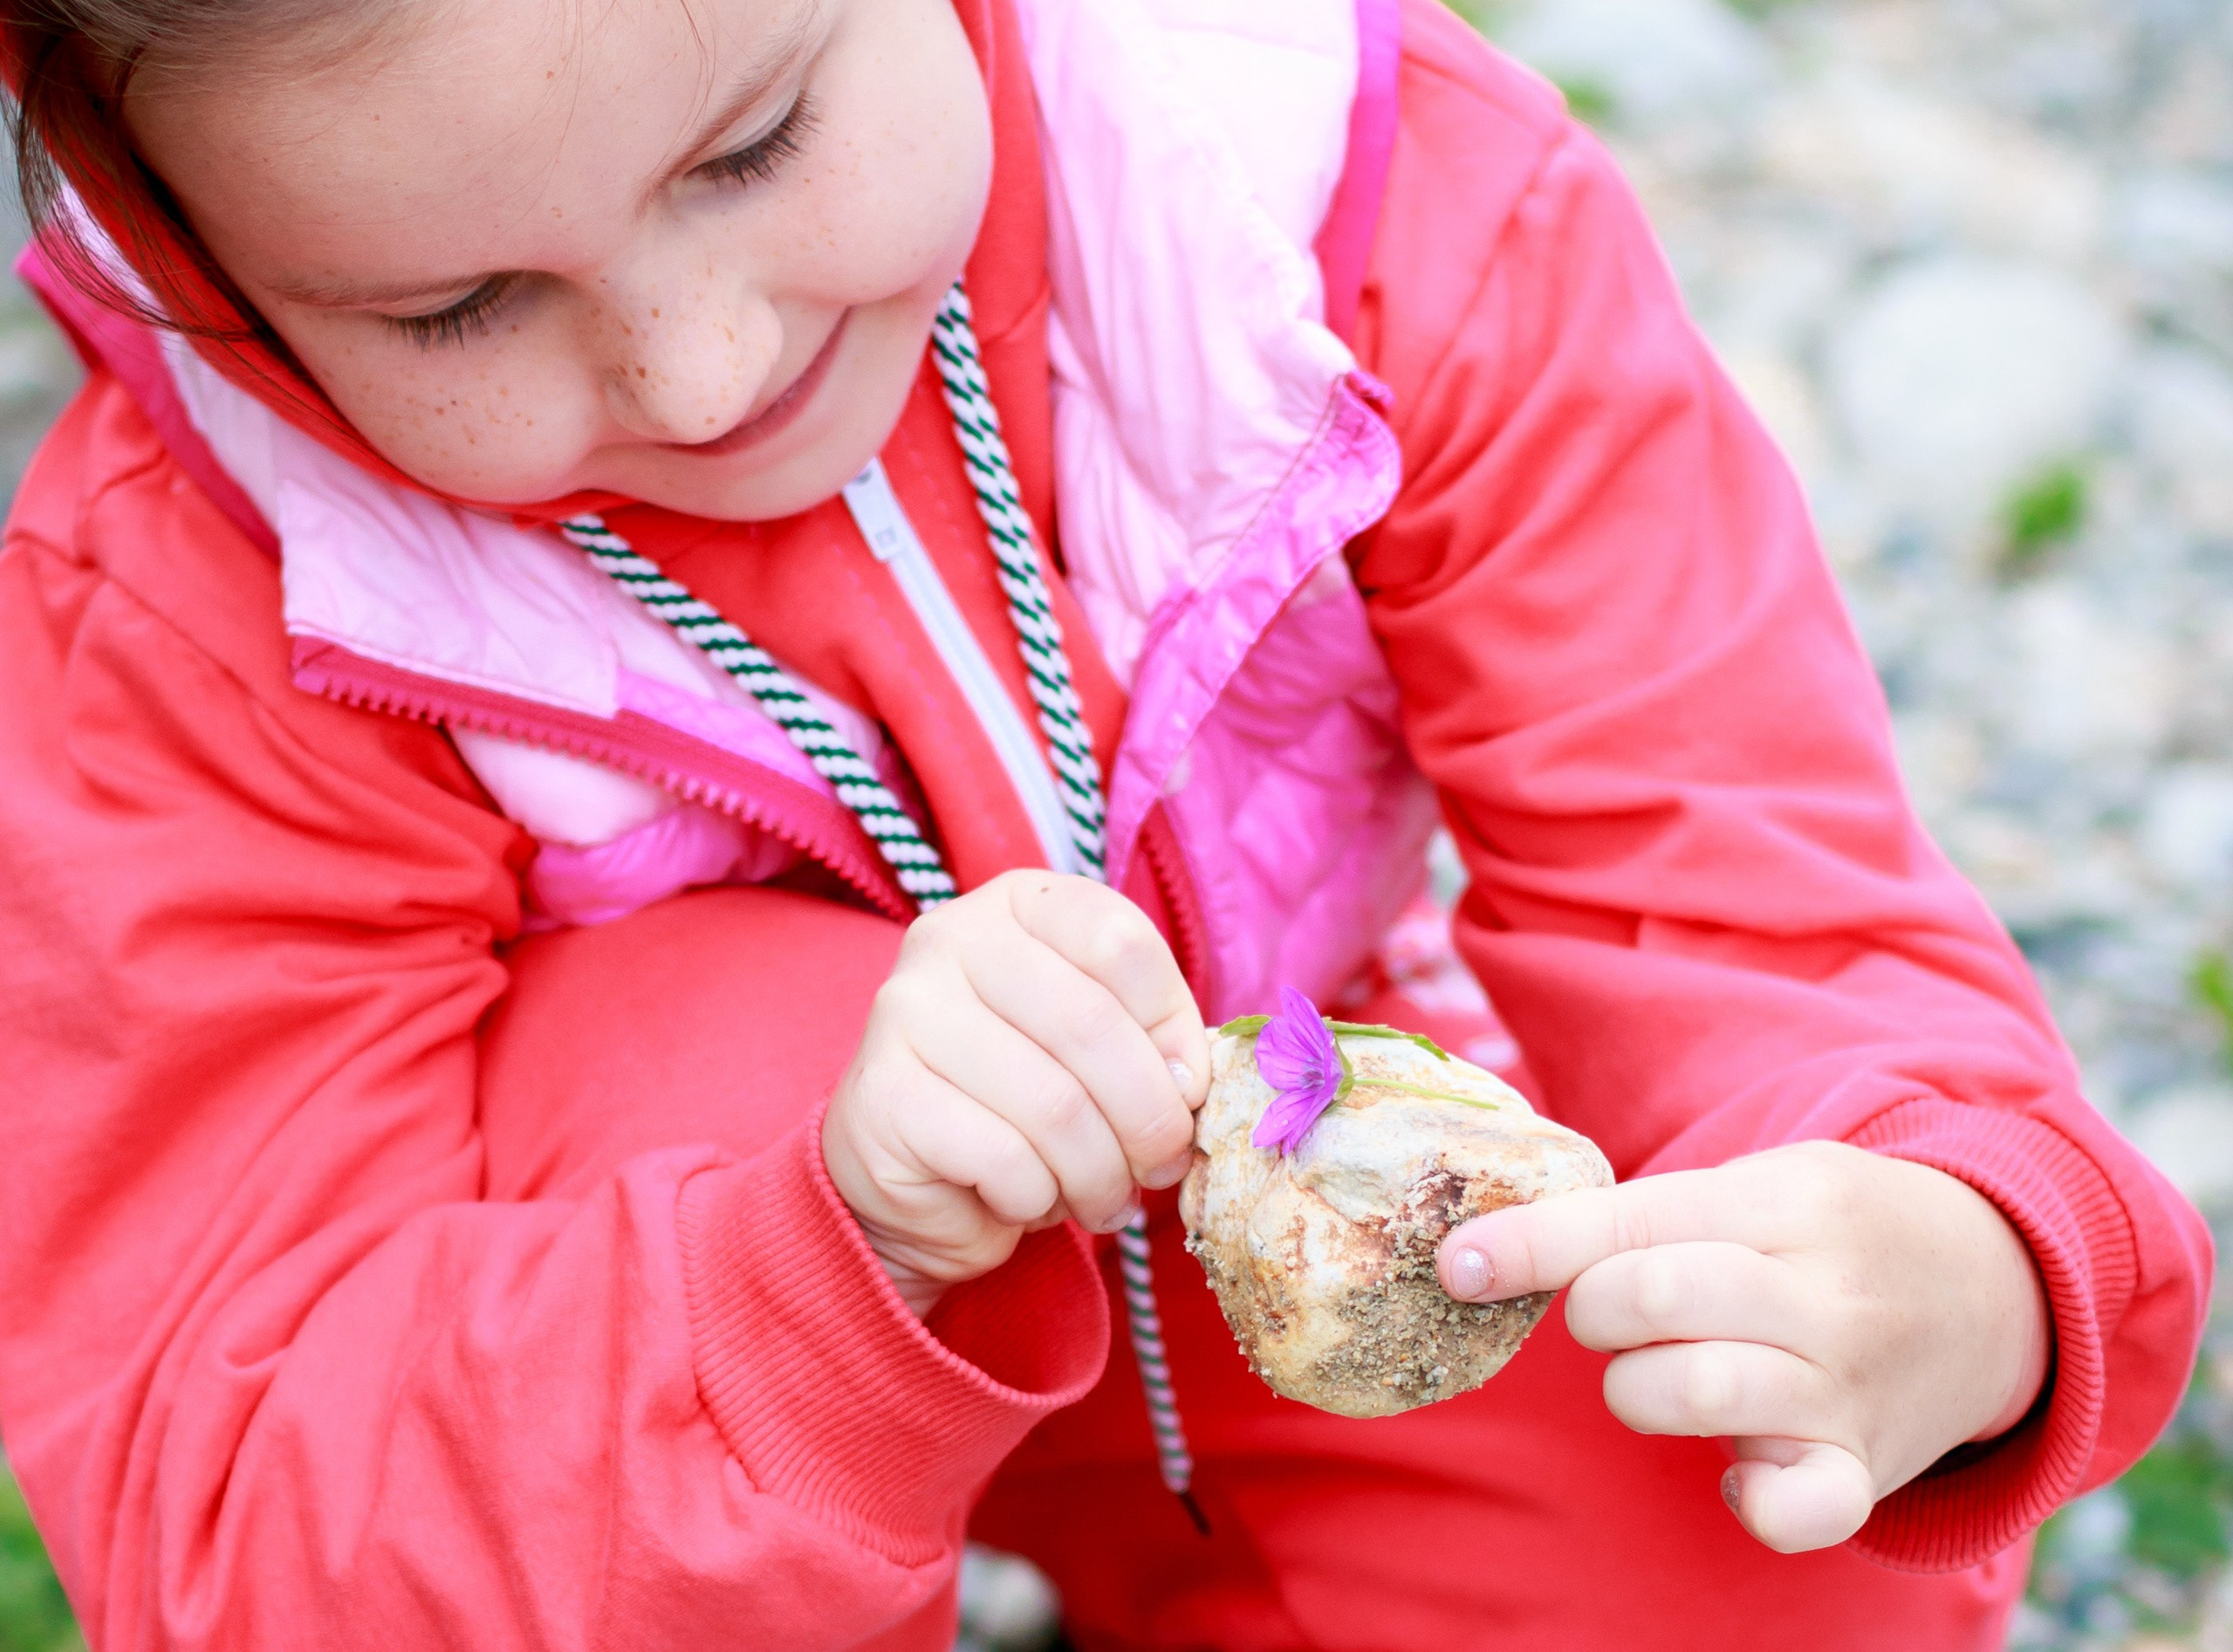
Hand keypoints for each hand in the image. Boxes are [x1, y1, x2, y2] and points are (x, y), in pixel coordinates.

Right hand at [823, 871, 1208, 1316]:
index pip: (1121, 941)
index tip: (1187, 1090)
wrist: (916, 1181)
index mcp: (1019, 904)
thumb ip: (1150, 1044)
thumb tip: (1186, 1088)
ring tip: (1103, 1199)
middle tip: (1160, 1166)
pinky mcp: (883, 1097)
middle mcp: (951, 939)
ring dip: (1099, 1173)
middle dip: (1148, 1118)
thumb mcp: (1100, 1052)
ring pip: (1053, 1105)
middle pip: (1090, 1023)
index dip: (1173, 1028)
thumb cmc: (1024, 1104)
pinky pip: (1004, 1160)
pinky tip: (1028, 1201)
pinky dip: (1038, 1199)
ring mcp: (906, 1013)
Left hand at [1435, 1141, 2050, 1552]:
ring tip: (1665, 1374)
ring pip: (1691, 1392)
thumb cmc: (1832, 1232)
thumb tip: (1485, 1249)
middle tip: (1610, 1315)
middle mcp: (1821, 1293)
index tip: (1457, 1263)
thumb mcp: (1760, 1182)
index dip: (1528, 1244)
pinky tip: (1735, 1466)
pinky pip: (1796, 1512)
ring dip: (1639, 1390)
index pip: (1629, 1220)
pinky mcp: (1866, 1470)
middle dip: (1593, 1311)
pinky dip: (1747, 1499)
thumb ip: (1640, 1212)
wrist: (2001, 1284)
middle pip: (1650, 1299)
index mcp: (1785, 1201)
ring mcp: (1848, 1386)